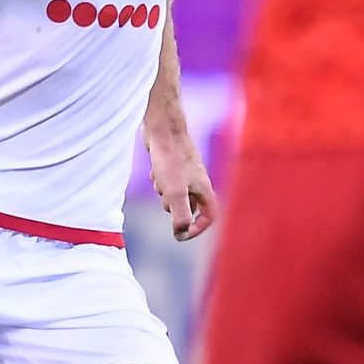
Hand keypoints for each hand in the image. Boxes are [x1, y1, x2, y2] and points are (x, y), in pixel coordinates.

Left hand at [146, 127, 218, 241]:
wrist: (163, 129)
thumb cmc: (171, 159)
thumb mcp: (175, 193)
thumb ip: (181, 216)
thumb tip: (181, 234)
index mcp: (204, 189)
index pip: (209, 216)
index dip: (198, 228)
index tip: (180, 234)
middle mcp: (198, 181)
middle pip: (189, 207)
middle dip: (174, 207)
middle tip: (166, 197)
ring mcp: (186, 172)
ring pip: (175, 194)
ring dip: (164, 192)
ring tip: (159, 178)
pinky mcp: (173, 165)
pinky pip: (166, 181)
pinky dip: (158, 179)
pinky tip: (154, 169)